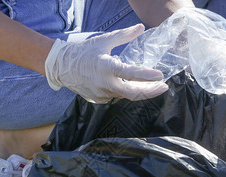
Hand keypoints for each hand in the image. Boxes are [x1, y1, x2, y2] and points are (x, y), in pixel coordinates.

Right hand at [45, 24, 168, 103]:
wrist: (62, 67)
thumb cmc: (84, 52)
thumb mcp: (104, 40)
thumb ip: (124, 35)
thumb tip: (141, 27)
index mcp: (106, 68)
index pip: (130, 74)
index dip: (147, 76)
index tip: (160, 76)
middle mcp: (105, 84)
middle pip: (132, 94)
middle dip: (150, 91)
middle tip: (163, 87)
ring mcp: (101, 94)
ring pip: (124, 94)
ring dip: (136, 89)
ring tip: (147, 83)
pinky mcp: (99, 100)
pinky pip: (115, 96)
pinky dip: (122, 90)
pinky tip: (123, 84)